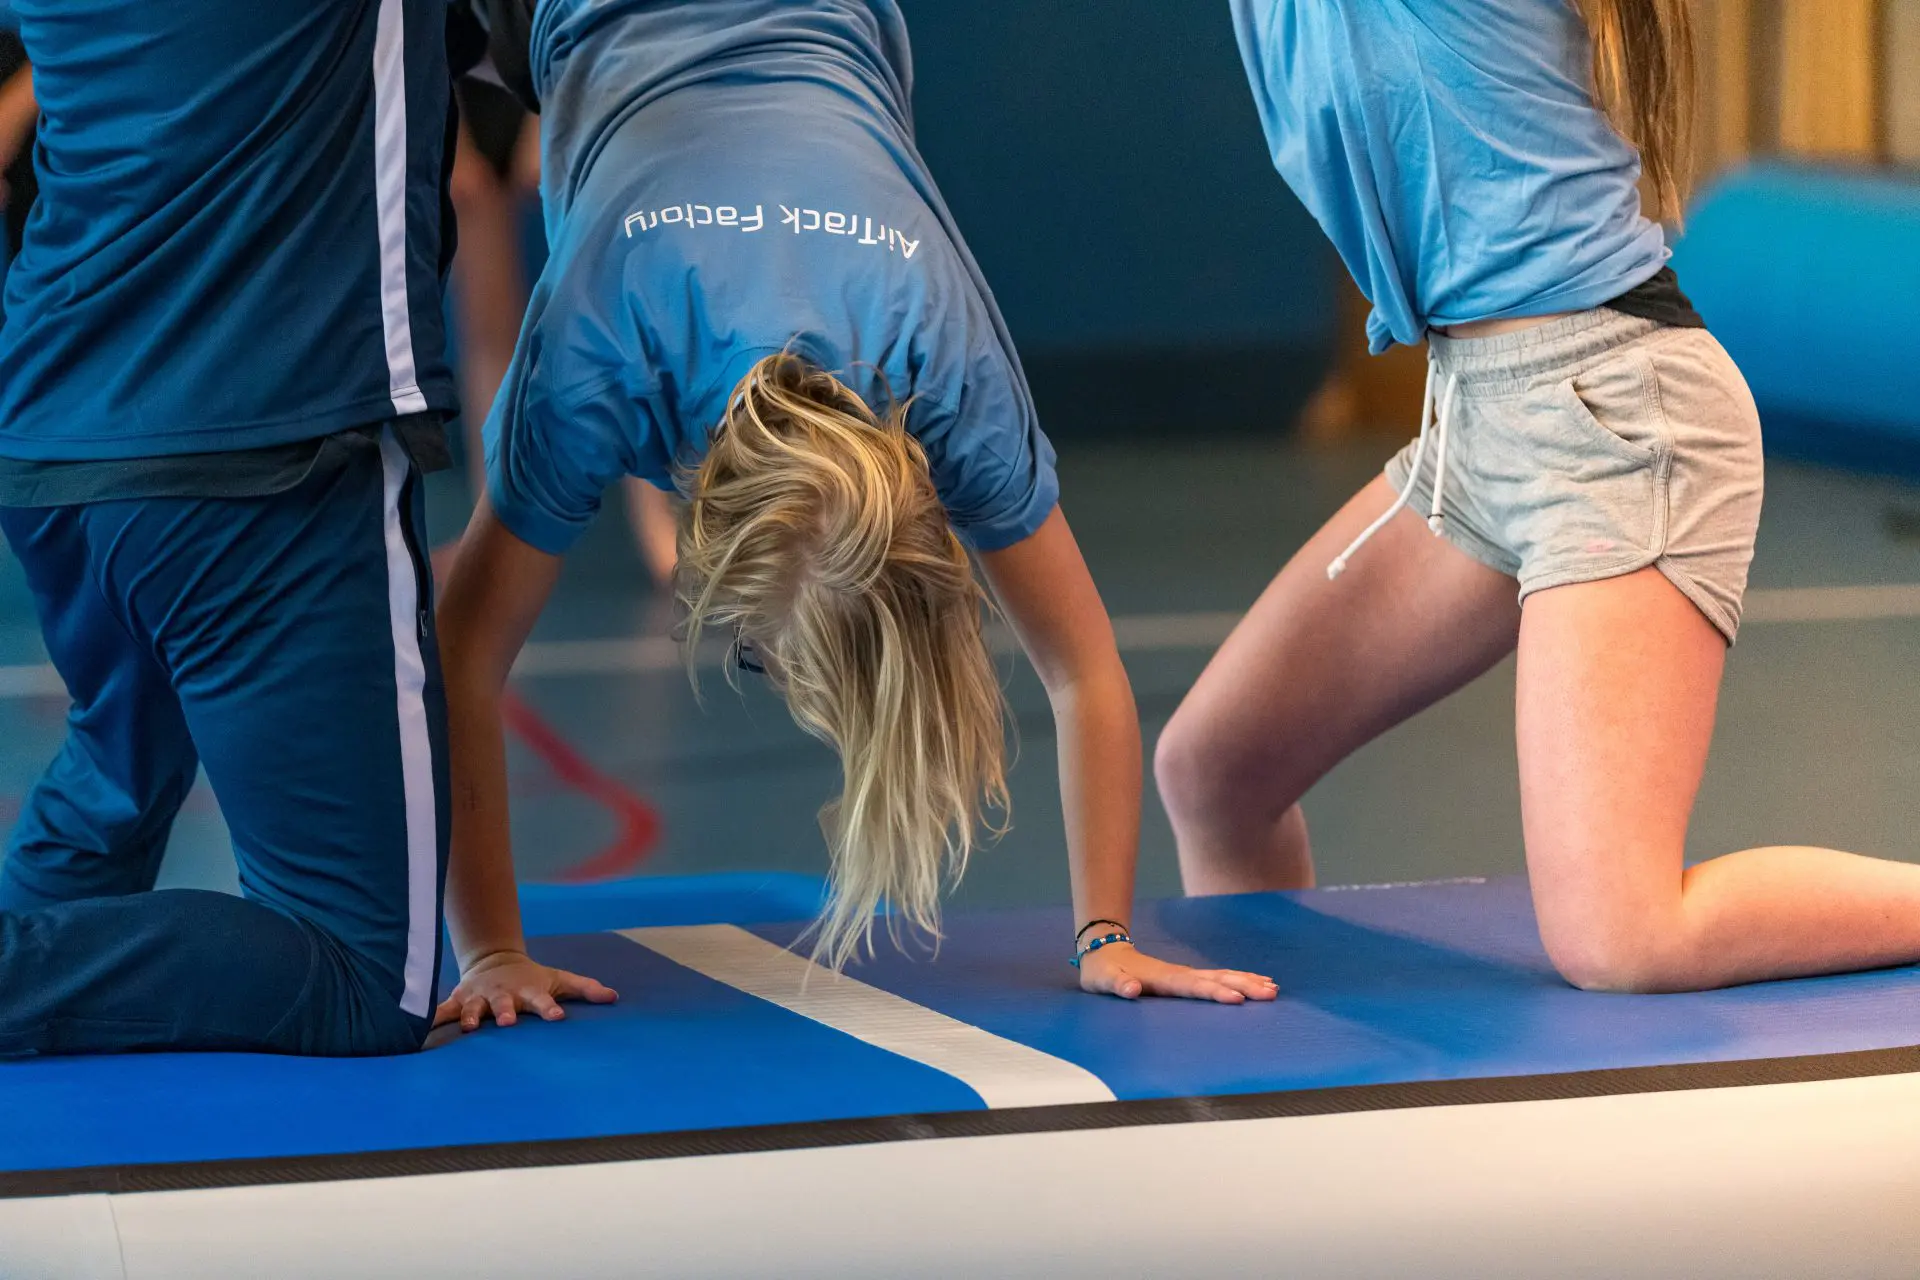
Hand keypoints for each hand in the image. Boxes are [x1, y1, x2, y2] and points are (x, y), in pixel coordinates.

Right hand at [433, 950, 618, 1031]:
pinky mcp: (459, 1000)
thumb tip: (614, 997)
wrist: (495, 962)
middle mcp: (503, 995)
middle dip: (507, 1013)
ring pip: (474, 1009)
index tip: (558, 1016)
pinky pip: (442, 1011)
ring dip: (472, 1017)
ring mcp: (480, 998)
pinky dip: (432, 1019)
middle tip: (509, 1022)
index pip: (544, 1001)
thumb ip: (585, 989)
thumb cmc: (533, 978)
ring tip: (470, 1028)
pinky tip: (418, 1029)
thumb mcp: (559, 979)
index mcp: (529, 992)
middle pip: (506, 1005)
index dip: (550, 1008)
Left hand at [1078, 942, 1278, 1003]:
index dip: (1215, 992)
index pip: (1193, 986)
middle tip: (1270, 993)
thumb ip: (1118, 984)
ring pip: (1222, 976)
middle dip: (1244, 986)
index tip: (1237, 999)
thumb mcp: (1102, 979)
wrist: (1105, 949)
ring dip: (1247, 981)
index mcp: (1163, 978)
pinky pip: (1219, 976)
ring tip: (1272, 989)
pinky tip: (1257, 982)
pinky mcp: (1188, 976)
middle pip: (1217, 979)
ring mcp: (1186, 973)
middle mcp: (1179, 974)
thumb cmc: (1103, 971)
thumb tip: (1131, 989)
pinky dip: (1239, 978)